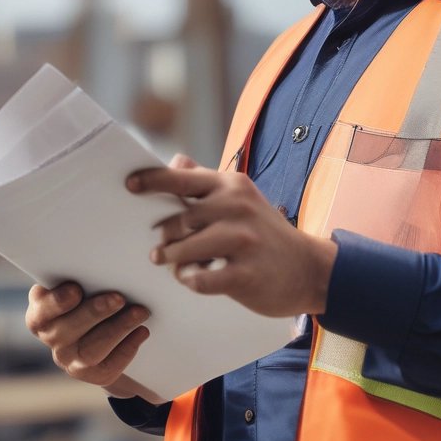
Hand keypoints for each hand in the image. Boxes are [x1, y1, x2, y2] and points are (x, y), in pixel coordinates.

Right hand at [24, 281, 152, 399]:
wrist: (105, 325)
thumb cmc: (90, 292)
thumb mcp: (81, 281)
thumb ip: (81, 274)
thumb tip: (99, 256)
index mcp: (42, 314)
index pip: (40, 312)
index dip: (56, 303)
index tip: (76, 289)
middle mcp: (52, 338)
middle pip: (68, 331)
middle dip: (95, 313)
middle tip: (119, 298)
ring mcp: (70, 359)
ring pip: (90, 351)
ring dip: (118, 329)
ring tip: (141, 312)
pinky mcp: (92, 374)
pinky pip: (108, 367)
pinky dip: (127, 348)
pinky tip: (142, 331)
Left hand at [126, 156, 336, 318]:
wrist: (310, 269)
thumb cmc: (266, 233)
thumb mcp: (242, 198)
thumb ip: (207, 181)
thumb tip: (176, 160)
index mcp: (232, 186)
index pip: (182, 178)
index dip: (152, 180)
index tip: (130, 185)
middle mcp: (237, 207)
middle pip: (178, 220)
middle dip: (165, 237)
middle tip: (163, 248)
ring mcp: (243, 241)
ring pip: (183, 250)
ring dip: (173, 261)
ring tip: (177, 265)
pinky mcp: (246, 274)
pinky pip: (199, 279)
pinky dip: (191, 281)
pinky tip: (197, 279)